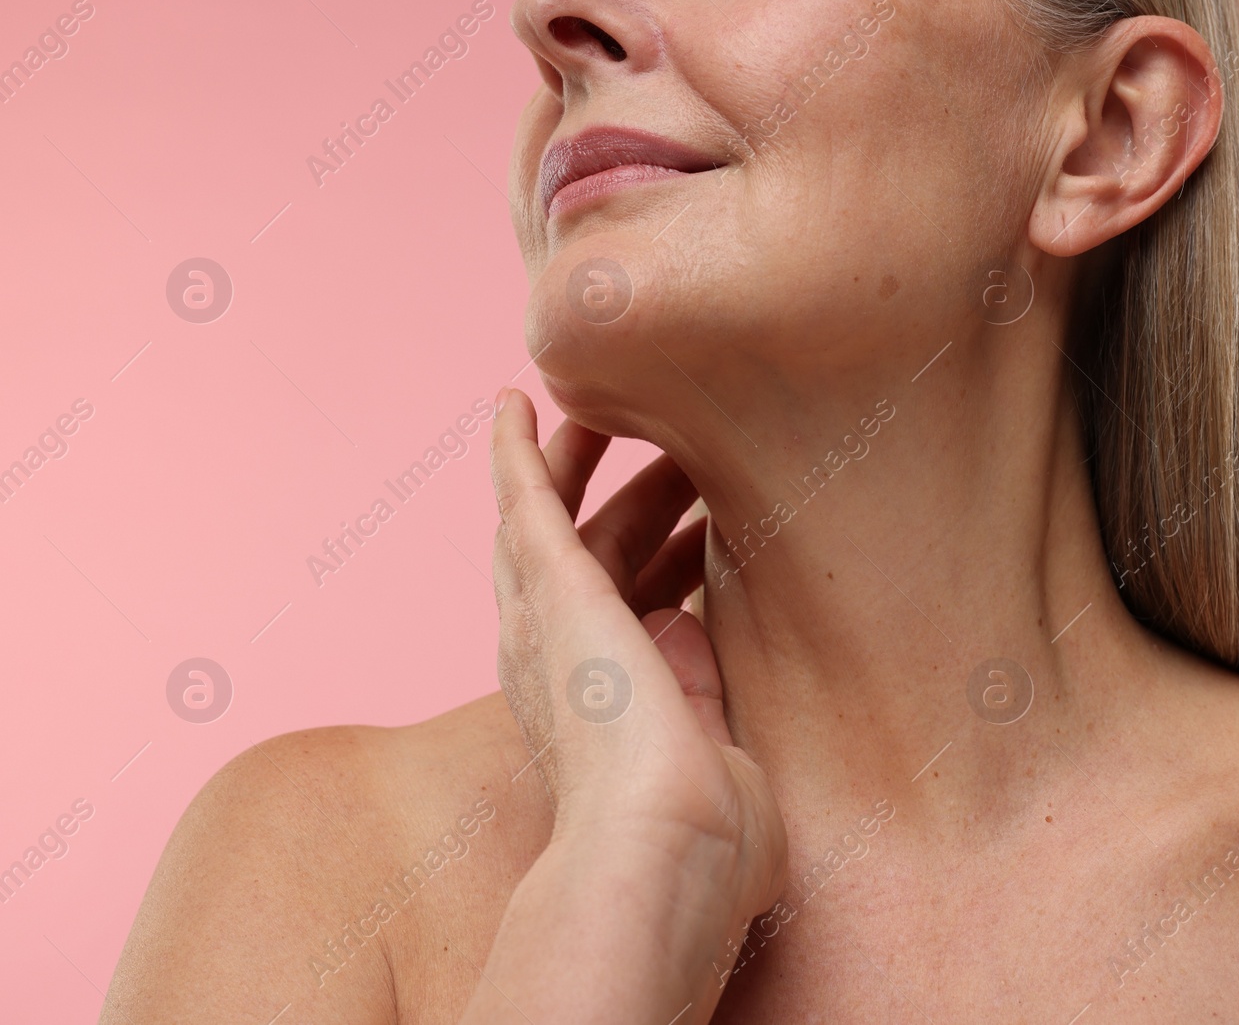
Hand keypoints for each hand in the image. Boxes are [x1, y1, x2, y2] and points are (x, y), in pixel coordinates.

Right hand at [488, 386, 786, 927]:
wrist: (668, 849)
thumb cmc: (706, 837)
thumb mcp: (711, 748)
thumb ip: (697, 689)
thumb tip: (684, 625)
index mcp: (605, 707)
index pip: (630, 614)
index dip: (661, 561)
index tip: (702, 532)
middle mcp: (557, 662)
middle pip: (584, 554)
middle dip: (631, 498)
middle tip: (682, 446)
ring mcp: (544, 623)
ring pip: (550, 517)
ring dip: (579, 460)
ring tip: (612, 404)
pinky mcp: (546, 586)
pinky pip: (522, 499)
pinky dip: (515, 450)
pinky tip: (513, 403)